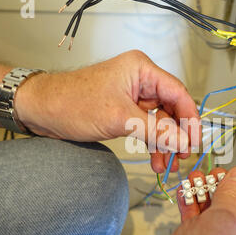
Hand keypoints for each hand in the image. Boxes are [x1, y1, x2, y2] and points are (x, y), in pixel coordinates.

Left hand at [16, 50, 200, 172]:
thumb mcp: (119, 118)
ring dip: (165, 143)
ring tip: (166, 165)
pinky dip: (152, 142)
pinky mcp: (125, 109)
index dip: (190, 119)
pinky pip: (148, 126)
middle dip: (177, 134)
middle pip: (172, 108)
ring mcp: (133, 95)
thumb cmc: (73, 103)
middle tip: (181, 157)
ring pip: (161, 120)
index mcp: (142, 69)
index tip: (195, 142)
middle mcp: (141, 79)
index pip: (178, 93)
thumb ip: (156, 131)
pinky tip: (155, 159)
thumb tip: (183, 143)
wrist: (41, 110)